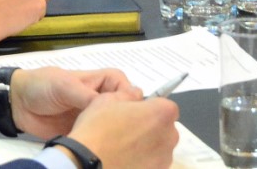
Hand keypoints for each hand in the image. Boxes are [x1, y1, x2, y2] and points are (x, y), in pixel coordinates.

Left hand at [4, 68, 177, 168]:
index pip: (129, 90)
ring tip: (117, 146)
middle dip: (128, 121)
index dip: (132, 102)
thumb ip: (87, 95)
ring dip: (117, 135)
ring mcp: (94, 118)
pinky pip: (99, 139)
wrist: (17, 103)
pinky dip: (103, 145)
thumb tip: (112, 107)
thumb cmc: (43, 85)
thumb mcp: (65, 85)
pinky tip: (106, 152)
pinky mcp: (85, 133)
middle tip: (125, 135)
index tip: (129, 115)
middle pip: (126, 110)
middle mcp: (102, 99)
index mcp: (103, 81)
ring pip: (115, 127)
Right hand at [62, 92, 179, 168]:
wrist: (86, 164)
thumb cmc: (98, 129)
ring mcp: (163, 160)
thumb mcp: (108, 99)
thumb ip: (129, 94)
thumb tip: (136, 95)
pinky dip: (142, 163)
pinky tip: (123, 161)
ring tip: (122, 148)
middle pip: (165, 129)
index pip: (166, 107)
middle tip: (127, 131)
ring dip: (147, 147)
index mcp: (162, 113)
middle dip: (150, 128)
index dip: (151, 109)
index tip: (136, 113)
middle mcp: (169, 137)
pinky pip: (151, 165)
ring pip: (159, 149)